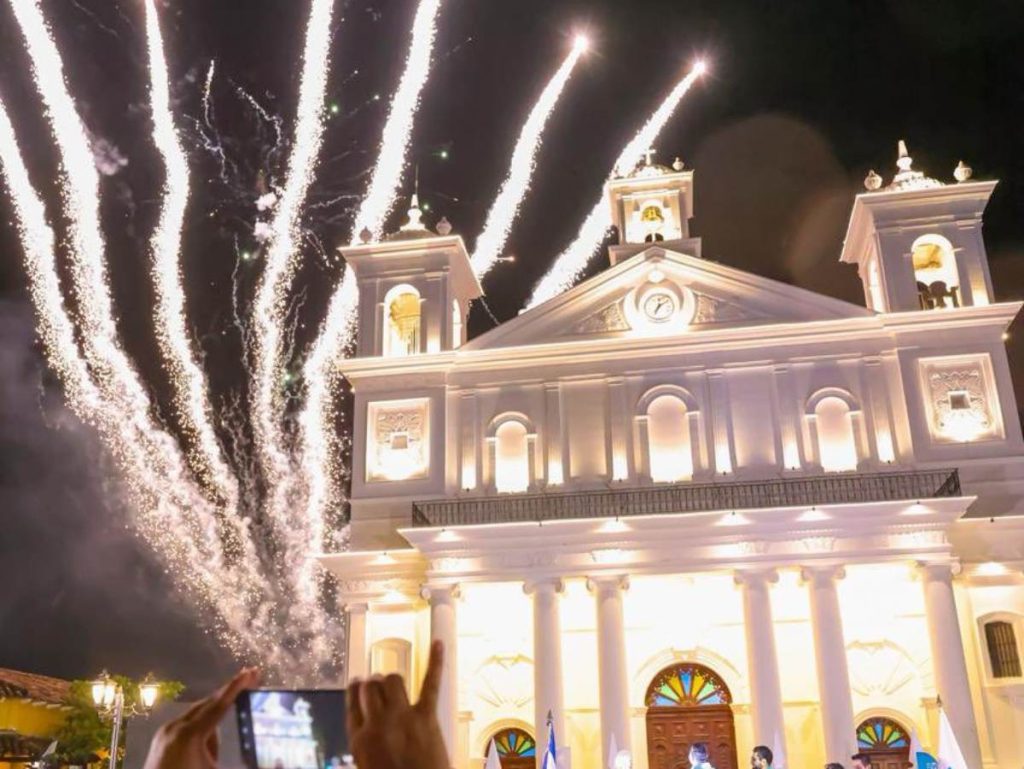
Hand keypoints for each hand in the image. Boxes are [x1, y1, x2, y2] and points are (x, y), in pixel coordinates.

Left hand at [143, 668, 259, 768]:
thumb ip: (249, 767)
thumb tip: (280, 764)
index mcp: (191, 734)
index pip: (220, 704)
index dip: (238, 687)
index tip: (252, 671)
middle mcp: (176, 728)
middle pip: (208, 704)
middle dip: (229, 694)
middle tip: (250, 680)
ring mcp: (165, 734)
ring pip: (197, 717)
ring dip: (215, 723)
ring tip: (216, 756)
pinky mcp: (160, 742)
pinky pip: (186, 728)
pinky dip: (201, 734)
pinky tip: (203, 758)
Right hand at [347, 640, 448, 768]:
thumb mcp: (367, 767)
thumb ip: (364, 749)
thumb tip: (366, 731)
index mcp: (359, 740)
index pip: (352, 704)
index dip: (356, 691)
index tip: (358, 684)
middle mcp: (376, 723)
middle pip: (370, 689)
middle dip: (373, 685)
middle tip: (377, 686)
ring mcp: (402, 717)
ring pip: (392, 681)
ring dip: (391, 680)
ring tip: (392, 684)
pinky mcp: (426, 717)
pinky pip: (430, 683)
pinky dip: (436, 662)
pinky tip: (438, 643)